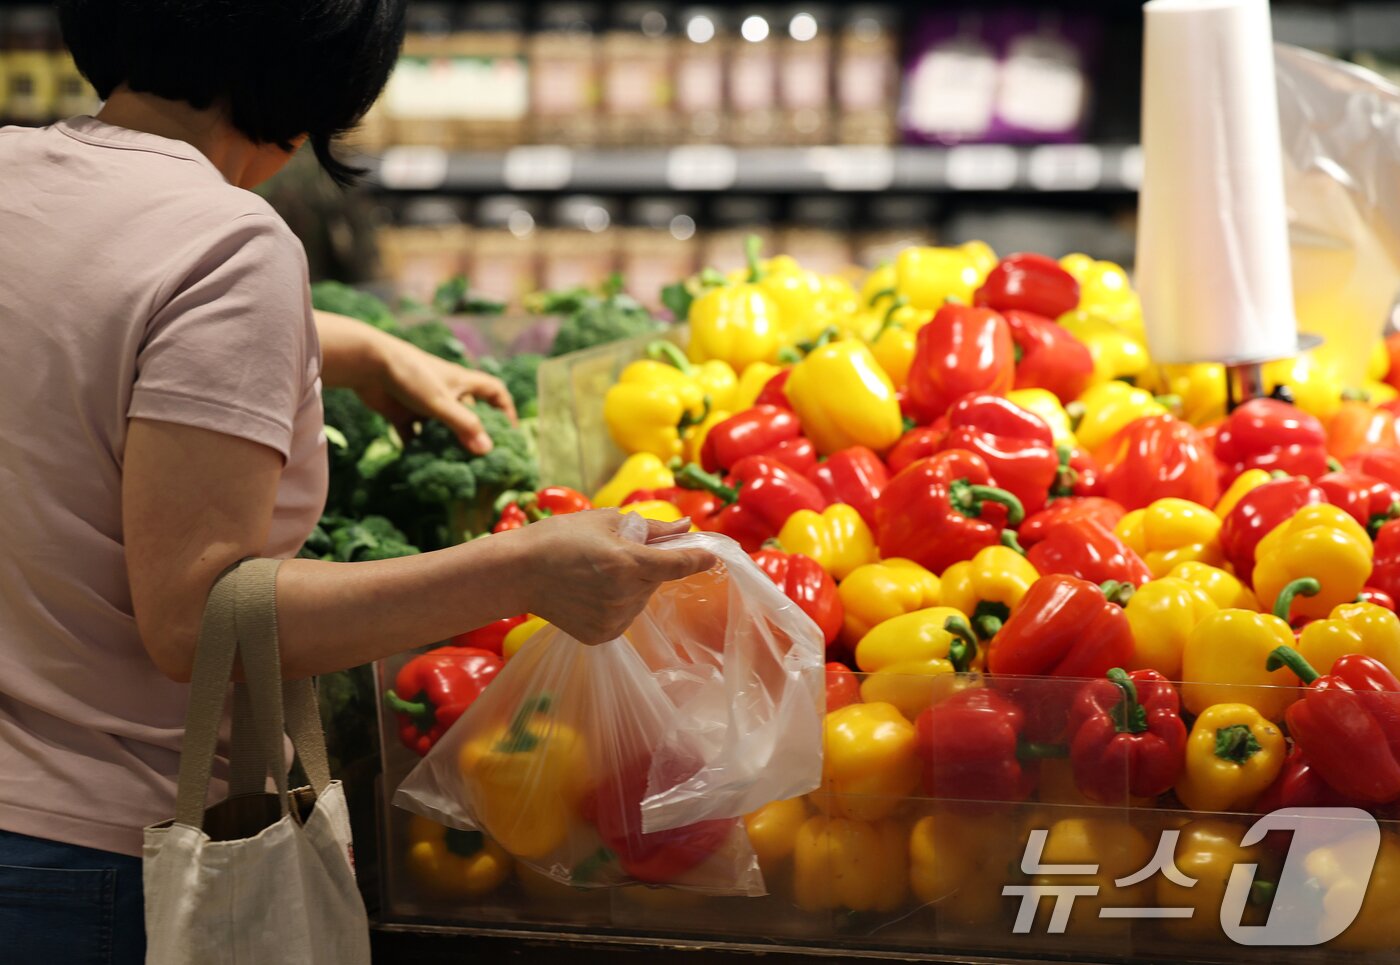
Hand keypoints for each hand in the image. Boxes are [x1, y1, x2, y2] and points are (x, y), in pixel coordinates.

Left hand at [315, 310, 515, 454]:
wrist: (366, 363)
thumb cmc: (410, 376)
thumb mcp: (441, 402)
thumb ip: (464, 426)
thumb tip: (487, 450)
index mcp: (461, 383)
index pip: (493, 391)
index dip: (506, 408)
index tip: (510, 431)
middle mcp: (445, 392)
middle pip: (468, 412)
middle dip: (474, 433)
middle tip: (481, 458)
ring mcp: (422, 402)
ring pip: (440, 427)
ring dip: (445, 444)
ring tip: (453, 467)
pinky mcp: (401, 411)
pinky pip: (413, 434)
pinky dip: (416, 448)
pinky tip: (419, 464)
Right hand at [512, 512, 716, 644]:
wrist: (518, 572)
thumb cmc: (559, 538)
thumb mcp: (606, 522)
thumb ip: (651, 529)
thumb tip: (685, 527)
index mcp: (628, 563)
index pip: (678, 565)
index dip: (697, 559)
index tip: (711, 555)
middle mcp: (624, 596)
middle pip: (656, 579)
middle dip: (647, 565)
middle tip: (617, 551)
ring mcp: (613, 620)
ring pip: (640, 599)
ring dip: (632, 585)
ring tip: (597, 572)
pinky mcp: (602, 635)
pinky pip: (624, 616)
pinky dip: (617, 603)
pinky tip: (591, 591)